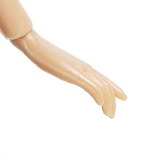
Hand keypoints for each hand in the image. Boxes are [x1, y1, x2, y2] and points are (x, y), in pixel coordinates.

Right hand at [11, 30, 126, 117]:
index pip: (104, 78)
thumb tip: (65, 72)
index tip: (123, 98)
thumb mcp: (58, 65)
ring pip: (102, 87)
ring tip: (108, 114)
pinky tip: (99, 104)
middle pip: (106, 84)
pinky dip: (98, 95)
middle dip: (113, 100)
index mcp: (82, 66)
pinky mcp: (74, 74)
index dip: (115, 88)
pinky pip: (92, 86)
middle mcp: (85, 68)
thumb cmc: (42, 54)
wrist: (35, 45)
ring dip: (108, 102)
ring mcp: (81, 70)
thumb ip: (65, 69)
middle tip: (111, 115)